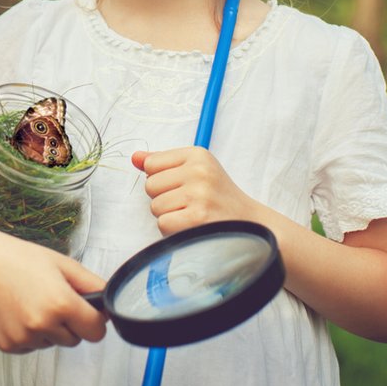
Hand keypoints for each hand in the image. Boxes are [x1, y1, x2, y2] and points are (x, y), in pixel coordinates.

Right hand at [0, 229, 107, 353]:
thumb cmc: (18, 259)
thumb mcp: (61, 264)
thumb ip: (92, 284)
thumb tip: (109, 302)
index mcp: (62, 303)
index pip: (97, 331)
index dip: (94, 320)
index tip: (86, 311)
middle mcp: (43, 324)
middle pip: (75, 340)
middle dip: (69, 324)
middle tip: (50, 298)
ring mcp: (24, 337)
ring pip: (51, 343)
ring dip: (47, 329)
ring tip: (29, 301)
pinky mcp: (8, 346)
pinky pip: (30, 346)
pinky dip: (27, 334)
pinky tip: (16, 311)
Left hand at [132, 147, 261, 235]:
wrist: (251, 225)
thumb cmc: (218, 198)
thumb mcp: (196, 171)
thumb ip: (163, 163)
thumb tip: (135, 157)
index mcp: (198, 154)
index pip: (151, 164)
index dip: (162, 180)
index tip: (183, 186)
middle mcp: (199, 171)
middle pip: (150, 185)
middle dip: (164, 199)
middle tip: (189, 204)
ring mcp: (199, 194)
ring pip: (155, 207)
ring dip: (170, 217)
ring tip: (192, 215)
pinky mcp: (197, 218)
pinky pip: (163, 224)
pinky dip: (173, 231)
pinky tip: (192, 227)